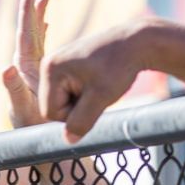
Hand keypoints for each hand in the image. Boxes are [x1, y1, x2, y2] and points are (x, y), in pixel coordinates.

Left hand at [1, 0, 51, 130]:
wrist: (37, 143)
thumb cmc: (31, 131)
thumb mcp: (23, 110)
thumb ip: (14, 91)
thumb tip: (5, 67)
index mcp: (23, 71)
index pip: (24, 36)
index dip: (27, 14)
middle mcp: (25, 69)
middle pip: (28, 33)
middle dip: (31, 11)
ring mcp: (33, 73)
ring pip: (36, 39)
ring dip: (38, 19)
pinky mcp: (41, 79)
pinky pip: (42, 50)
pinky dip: (44, 35)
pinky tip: (47, 25)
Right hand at [41, 18, 153, 141]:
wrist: (135, 43)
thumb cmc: (119, 67)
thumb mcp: (101, 98)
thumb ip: (82, 122)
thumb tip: (68, 141)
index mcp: (51, 69)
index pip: (50, 113)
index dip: (73, 116)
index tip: (94, 99)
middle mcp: (48, 64)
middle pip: (52, 107)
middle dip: (75, 109)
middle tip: (97, 93)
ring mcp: (57, 63)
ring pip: (61, 101)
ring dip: (80, 102)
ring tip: (98, 86)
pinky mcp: (66, 65)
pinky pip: (67, 92)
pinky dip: (82, 93)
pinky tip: (96, 83)